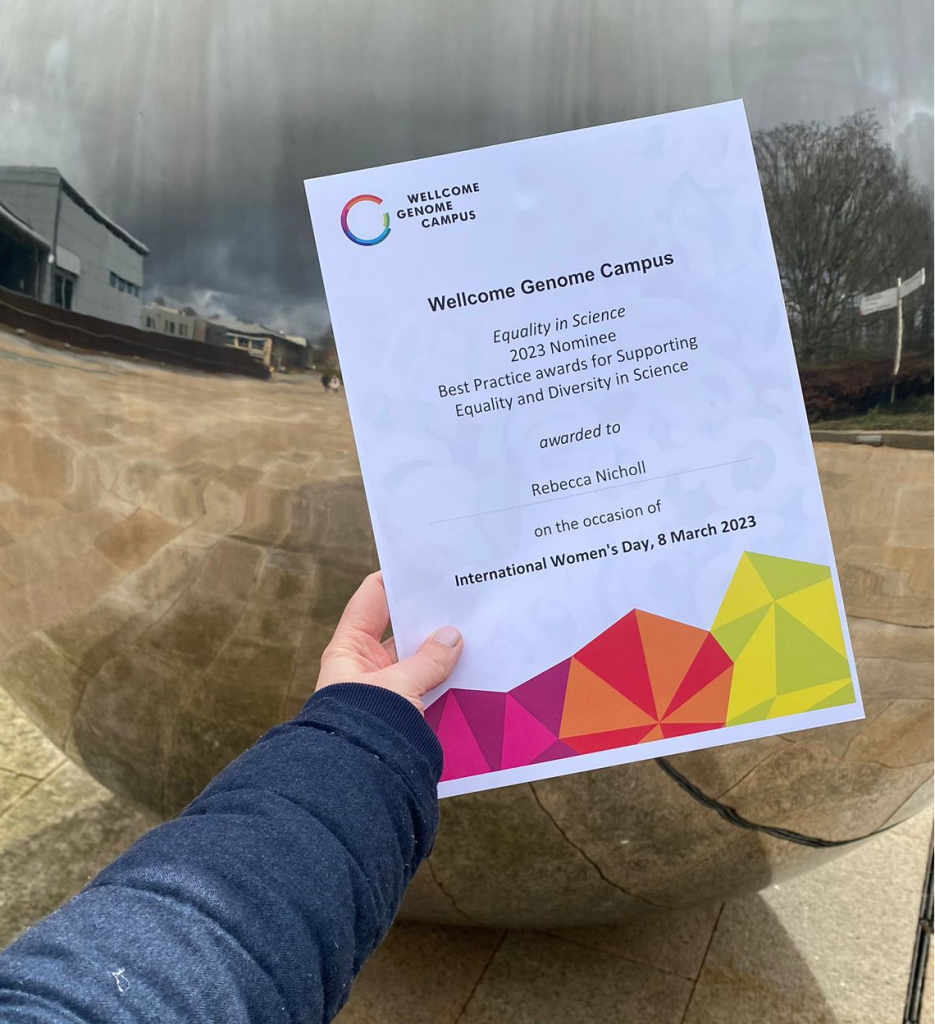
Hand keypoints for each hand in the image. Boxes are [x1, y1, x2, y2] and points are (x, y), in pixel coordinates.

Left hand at [316, 571, 462, 712]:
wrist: (361, 783)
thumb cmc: (366, 726)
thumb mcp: (399, 687)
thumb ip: (429, 661)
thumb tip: (452, 636)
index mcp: (349, 650)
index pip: (371, 598)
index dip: (394, 579)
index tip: (424, 566)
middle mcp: (364, 666)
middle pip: (398, 628)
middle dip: (425, 616)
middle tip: (458, 599)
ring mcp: (383, 688)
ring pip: (415, 659)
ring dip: (439, 651)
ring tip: (471, 632)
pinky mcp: (401, 711)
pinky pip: (425, 686)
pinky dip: (443, 679)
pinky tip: (469, 669)